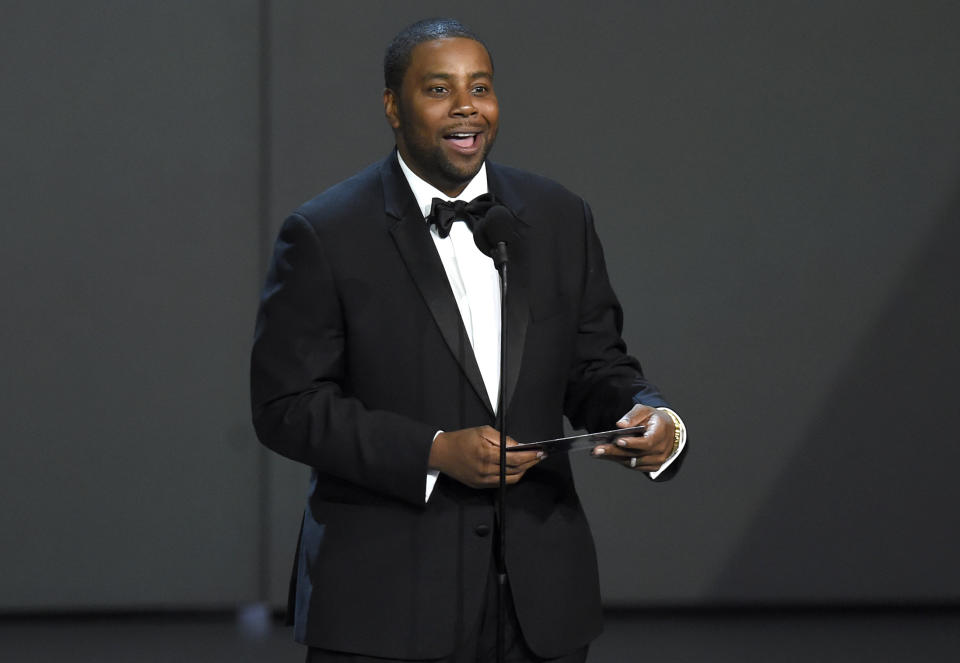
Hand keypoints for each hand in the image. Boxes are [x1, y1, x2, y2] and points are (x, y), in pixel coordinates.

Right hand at [429, 426, 543, 488]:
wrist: (441, 453)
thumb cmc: (461, 439)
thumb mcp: (482, 431)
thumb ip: (502, 438)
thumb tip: (518, 446)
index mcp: (486, 453)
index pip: (515, 457)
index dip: (530, 455)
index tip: (540, 451)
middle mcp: (485, 469)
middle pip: (516, 469)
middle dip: (530, 462)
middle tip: (540, 456)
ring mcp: (482, 480)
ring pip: (510, 478)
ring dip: (523, 471)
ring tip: (531, 462)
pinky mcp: (480, 485)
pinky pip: (501, 483)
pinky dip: (512, 476)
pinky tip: (518, 469)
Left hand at [591, 404, 674, 471]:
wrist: (668, 430)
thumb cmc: (655, 419)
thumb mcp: (645, 410)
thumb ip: (633, 416)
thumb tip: (620, 425)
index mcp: (661, 434)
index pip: (647, 442)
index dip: (632, 443)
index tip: (617, 441)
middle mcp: (661, 450)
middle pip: (635, 455)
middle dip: (614, 452)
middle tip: (597, 450)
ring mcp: (657, 460)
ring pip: (632, 462)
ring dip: (614, 458)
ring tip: (597, 453)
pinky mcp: (652, 466)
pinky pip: (633, 466)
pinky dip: (620, 461)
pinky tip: (607, 456)